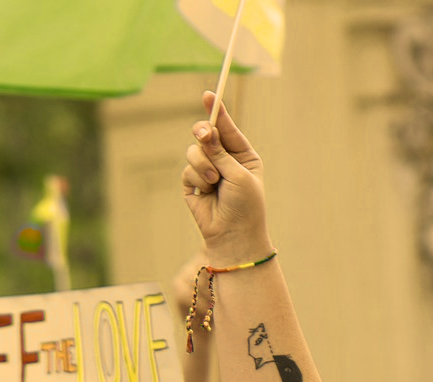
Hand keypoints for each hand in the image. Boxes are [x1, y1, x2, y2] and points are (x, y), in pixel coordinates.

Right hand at [181, 95, 274, 262]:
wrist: (234, 236)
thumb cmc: (245, 206)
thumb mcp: (239, 174)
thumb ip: (220, 152)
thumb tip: (205, 132)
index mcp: (243, 155)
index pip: (227, 129)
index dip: (217, 112)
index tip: (209, 95)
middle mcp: (224, 161)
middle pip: (205, 135)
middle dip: (203, 133)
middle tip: (203, 136)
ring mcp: (207, 172)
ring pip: (193, 152)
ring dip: (202, 164)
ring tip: (214, 181)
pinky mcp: (193, 184)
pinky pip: (187, 170)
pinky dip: (196, 178)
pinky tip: (206, 192)